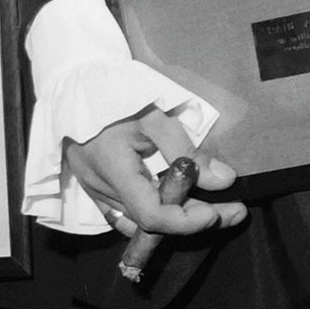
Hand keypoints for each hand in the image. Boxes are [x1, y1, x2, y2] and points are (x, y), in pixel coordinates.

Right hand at [64, 107, 246, 237]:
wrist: (77, 83)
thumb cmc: (117, 94)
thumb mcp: (155, 115)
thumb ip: (187, 149)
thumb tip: (224, 180)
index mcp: (112, 167)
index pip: (151, 215)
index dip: (188, 221)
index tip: (220, 211)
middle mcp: (100, 188)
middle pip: (150, 225)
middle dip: (194, 221)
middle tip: (232, 211)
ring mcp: (95, 191)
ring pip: (139, 224)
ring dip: (176, 220)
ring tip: (209, 206)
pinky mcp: (94, 190)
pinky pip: (126, 217)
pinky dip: (154, 215)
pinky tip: (175, 203)